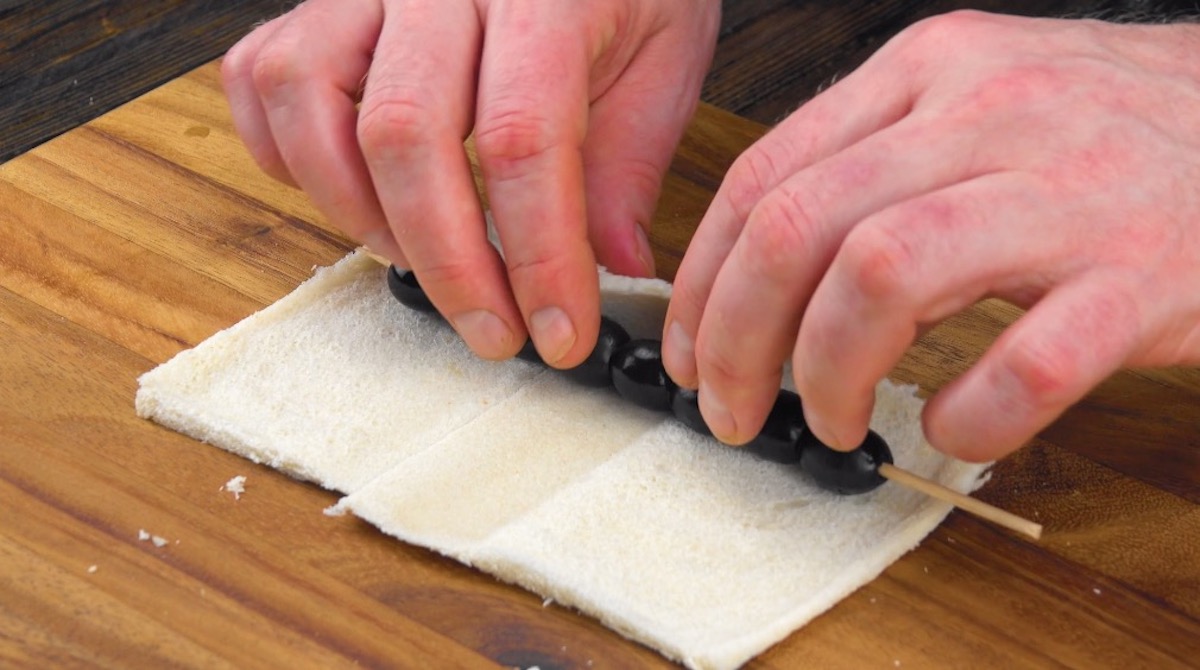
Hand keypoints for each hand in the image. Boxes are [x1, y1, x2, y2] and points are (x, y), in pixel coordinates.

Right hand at [221, 0, 718, 364]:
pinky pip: (261, 73)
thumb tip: (613, 266)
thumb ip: (632, 160)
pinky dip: (285, 151)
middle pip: (405, 134)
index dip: (536, 255)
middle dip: (447, 262)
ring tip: (416, 260)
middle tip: (492, 330)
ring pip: (308, 98)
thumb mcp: (666, 55)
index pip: (522, 138)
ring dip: (354, 209)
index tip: (559, 332)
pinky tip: (350, 194)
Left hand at [663, 11, 1199, 461]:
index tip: (690, 351)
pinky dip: (966, 417)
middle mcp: (987, 114)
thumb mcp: (976, 104)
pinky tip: (954, 427)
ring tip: (832, 420)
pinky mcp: (1142, 277)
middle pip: (800, 227)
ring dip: (829, 372)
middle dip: (738, 339)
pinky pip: (1023, 366)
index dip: (703, 281)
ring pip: (883, 277)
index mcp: (928, 70)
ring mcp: (1068, 192)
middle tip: (734, 408)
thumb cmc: (1104, 133)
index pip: (765, 176)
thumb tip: (758, 272)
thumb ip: (873, 164)